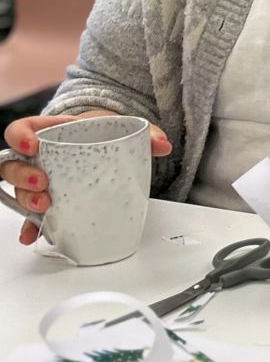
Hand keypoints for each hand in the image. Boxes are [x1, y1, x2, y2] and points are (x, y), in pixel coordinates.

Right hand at [3, 112, 171, 247]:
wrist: (108, 145)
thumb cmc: (102, 133)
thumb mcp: (119, 126)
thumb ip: (143, 132)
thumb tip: (163, 144)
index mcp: (48, 131)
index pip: (20, 130)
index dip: (20, 137)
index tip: (33, 145)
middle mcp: (37, 157)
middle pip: (12, 165)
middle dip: (22, 176)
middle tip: (43, 183)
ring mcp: (39, 180)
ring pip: (19, 191)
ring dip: (27, 200)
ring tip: (46, 206)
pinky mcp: (47, 201)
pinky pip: (31, 217)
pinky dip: (31, 226)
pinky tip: (34, 235)